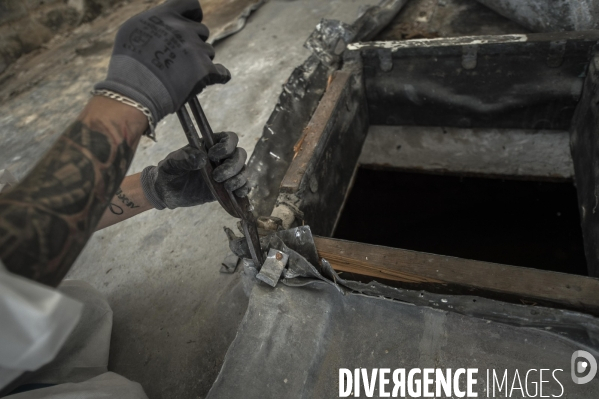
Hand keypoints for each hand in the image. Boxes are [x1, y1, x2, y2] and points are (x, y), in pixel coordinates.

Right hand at [94, 0, 229, 124]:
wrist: (134, 91)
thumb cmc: (128, 65)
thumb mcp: (133, 31)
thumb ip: (154, 23)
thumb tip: (167, 24)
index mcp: (165, 15)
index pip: (191, 4)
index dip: (194, 15)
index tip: (194, 21)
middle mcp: (182, 28)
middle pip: (202, 31)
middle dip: (195, 43)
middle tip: (183, 58)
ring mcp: (195, 49)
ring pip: (209, 52)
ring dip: (201, 61)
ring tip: (184, 74)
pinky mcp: (205, 70)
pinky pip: (222, 72)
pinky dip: (220, 76)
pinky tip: (220, 77)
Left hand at [141, 132, 248, 209]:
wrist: (167, 193)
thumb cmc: (169, 172)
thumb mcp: (171, 163)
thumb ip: (184, 158)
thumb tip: (202, 159)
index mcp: (210, 145)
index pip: (230, 139)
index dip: (227, 146)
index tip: (212, 156)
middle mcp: (222, 158)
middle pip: (240, 155)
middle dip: (233, 166)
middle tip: (217, 176)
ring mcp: (226, 173)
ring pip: (244, 170)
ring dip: (239, 178)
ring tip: (226, 187)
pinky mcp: (227, 188)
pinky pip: (244, 185)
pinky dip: (244, 189)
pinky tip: (237, 193)